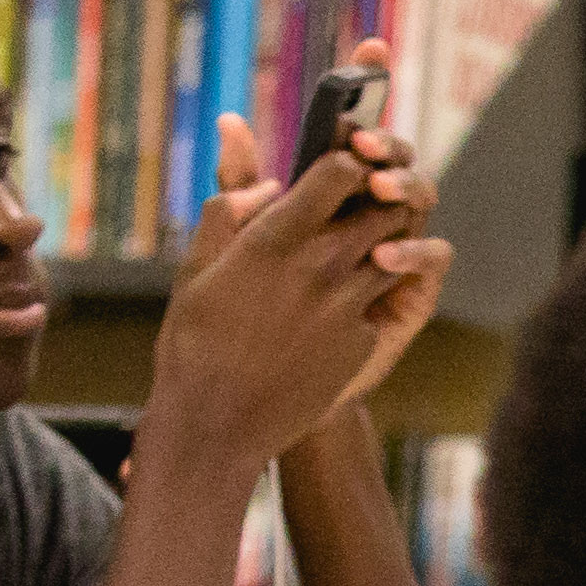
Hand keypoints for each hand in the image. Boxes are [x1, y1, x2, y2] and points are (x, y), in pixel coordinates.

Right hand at [149, 40, 445, 454]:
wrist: (217, 423)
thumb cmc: (193, 342)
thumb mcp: (196, 269)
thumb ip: (230, 213)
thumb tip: (269, 185)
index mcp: (275, 238)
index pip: (340, 173)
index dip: (346, 162)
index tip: (341, 165)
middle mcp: (320, 265)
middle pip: (381, 207)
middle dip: (376, 198)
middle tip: (362, 200)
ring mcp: (348, 304)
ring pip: (392, 250)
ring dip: (380, 242)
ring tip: (356, 246)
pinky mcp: (364, 339)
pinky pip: (379, 301)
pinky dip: (367, 296)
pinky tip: (337, 308)